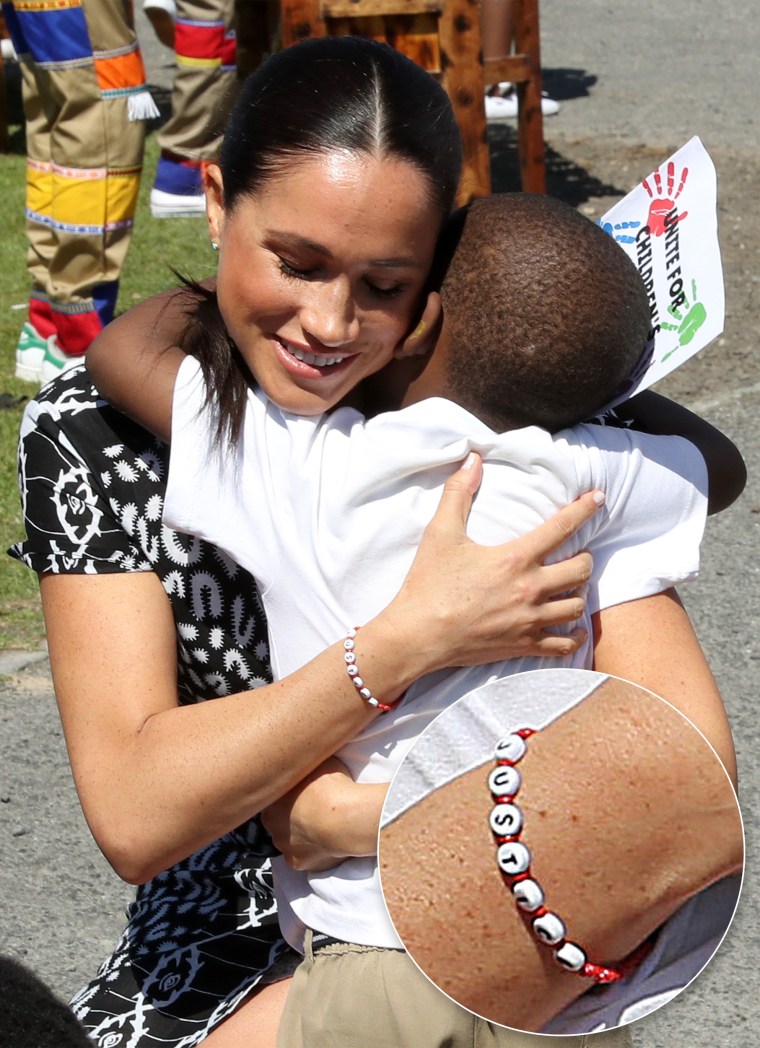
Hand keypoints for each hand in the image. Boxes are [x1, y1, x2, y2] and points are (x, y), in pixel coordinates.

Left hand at [261, 758, 385, 871]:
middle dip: (292, 816)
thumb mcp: (317, 762)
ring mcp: (283, 846)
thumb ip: (306, 764)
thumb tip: (305, 754)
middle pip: (279, 820)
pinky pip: (304, 856)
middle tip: (313, 809)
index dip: (289, 795)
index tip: (303, 792)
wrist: (343, 818)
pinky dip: (313, 851)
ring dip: (302, 834)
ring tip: (323, 826)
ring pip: (290, 840)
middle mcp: (271, 825)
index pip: (275, 798)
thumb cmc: (329, 785)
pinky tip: (326, 842)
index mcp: (271, 800)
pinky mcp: (297, 863)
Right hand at [388, 453, 602, 668]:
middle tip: (576, 554)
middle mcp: (530, 589)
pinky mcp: (524, 645)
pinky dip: (574, 635)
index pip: (562, 527)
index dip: (584, 508)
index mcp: (515, 558)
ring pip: (576, 605)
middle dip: (584, 558)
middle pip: (581, 569)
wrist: (419, 635)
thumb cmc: (429, 584)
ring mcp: (530, 620)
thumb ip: (458, 493)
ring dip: (578, 592)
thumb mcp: (440, 533)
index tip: (598, 498)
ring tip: (571, 586)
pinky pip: (564, 644)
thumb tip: (472, 459)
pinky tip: (574, 628)